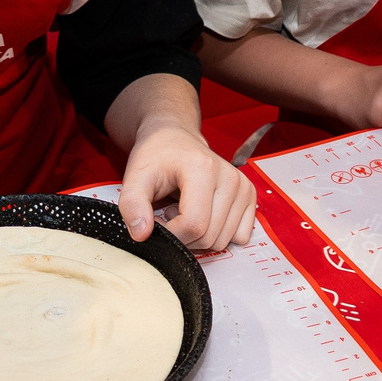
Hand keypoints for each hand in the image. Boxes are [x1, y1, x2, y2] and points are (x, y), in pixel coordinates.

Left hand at [120, 124, 255, 250]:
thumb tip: (141, 234)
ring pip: (222, 241)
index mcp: (203, 169)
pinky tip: (203, 215)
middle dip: (183, 237)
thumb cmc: (157, 155)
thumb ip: (132, 205)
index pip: (193, 224)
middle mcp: (229, 178)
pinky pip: (239, 237)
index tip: (156, 221)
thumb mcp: (135, 176)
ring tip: (184, 211)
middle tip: (168, 214)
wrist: (175, 139)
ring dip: (199, 236)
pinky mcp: (250, 196)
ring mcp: (243, 187)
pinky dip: (218, 234)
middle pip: (209, 236)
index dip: (170, 234)